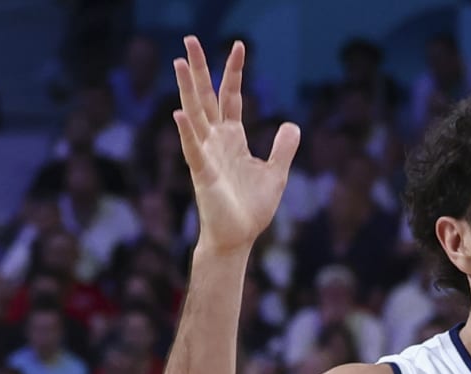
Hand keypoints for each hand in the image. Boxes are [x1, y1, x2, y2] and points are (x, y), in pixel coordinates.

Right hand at [171, 36, 299, 254]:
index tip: (238, 46)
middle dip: (199, 68)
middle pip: (206, 97)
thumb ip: (282, 148)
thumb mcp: (276, 173)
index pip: (231, 96)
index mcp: (233, 138)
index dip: (234, 72)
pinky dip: (187, 132)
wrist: (238, 238)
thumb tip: (292, 124)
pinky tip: (180, 113)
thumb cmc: (251, 209)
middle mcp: (216, 141)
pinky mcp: (202, 174)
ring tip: (178, 62)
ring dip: (187, 90)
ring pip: (195, 115)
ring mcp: (206, 155)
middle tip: (189, 38)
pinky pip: (193, 149)